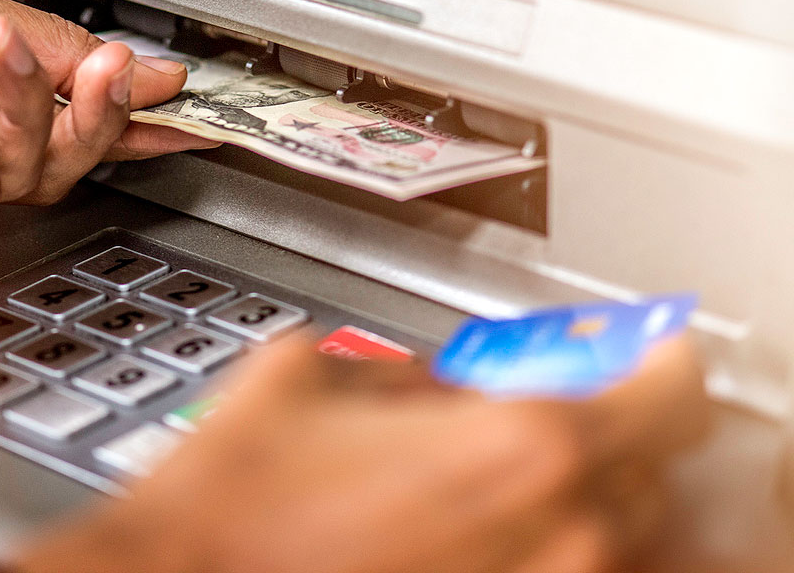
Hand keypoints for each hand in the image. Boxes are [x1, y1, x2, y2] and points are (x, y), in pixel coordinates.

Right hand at [20, 336, 708, 572]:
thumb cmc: (235, 500)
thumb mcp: (313, 379)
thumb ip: (407, 376)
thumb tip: (442, 385)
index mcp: (516, 445)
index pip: (670, 389)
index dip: (657, 362)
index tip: (635, 354)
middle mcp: (553, 537)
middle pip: (650, 469)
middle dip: (603, 432)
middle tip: (532, 418)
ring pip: (612, 539)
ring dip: (569, 501)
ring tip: (476, 485)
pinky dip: (530, 551)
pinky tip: (454, 535)